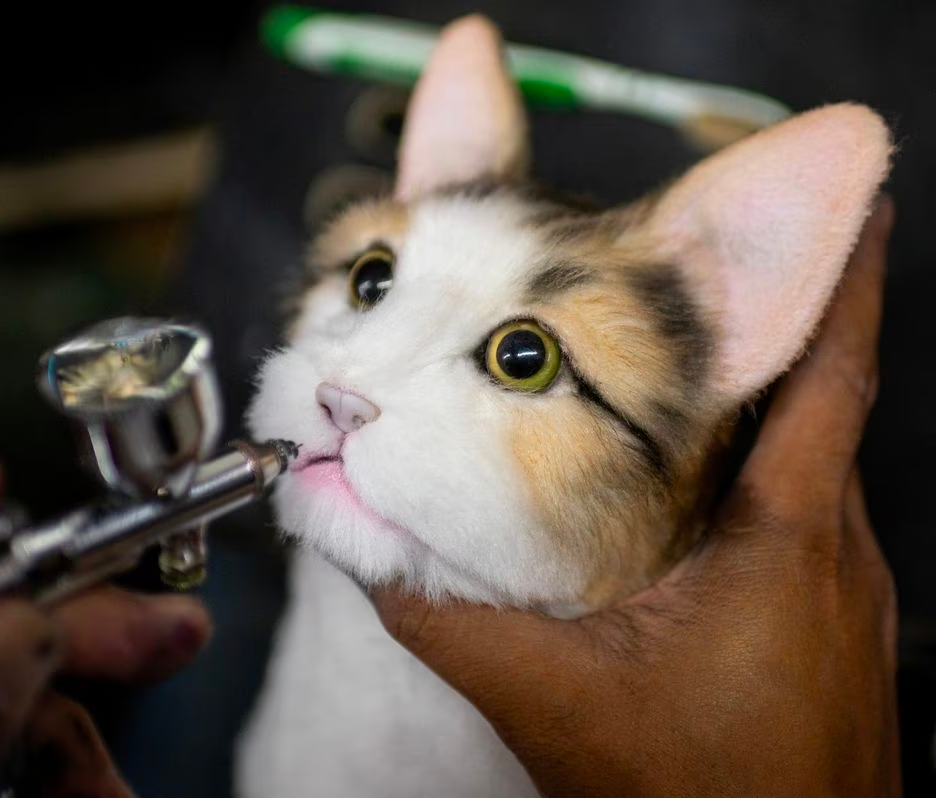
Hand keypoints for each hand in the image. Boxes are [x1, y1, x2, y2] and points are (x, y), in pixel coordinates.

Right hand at [372, 197, 898, 797]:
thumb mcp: (551, 700)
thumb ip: (450, 612)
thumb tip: (368, 542)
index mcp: (783, 541)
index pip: (829, 370)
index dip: (840, 274)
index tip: (845, 193)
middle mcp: (831, 550)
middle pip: (817, 398)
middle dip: (764, 325)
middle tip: (697, 271)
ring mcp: (840, 590)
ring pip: (805, 458)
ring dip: (755, 401)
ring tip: (678, 365)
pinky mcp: (826, 623)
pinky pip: (796, 514)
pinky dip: (751, 470)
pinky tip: (685, 491)